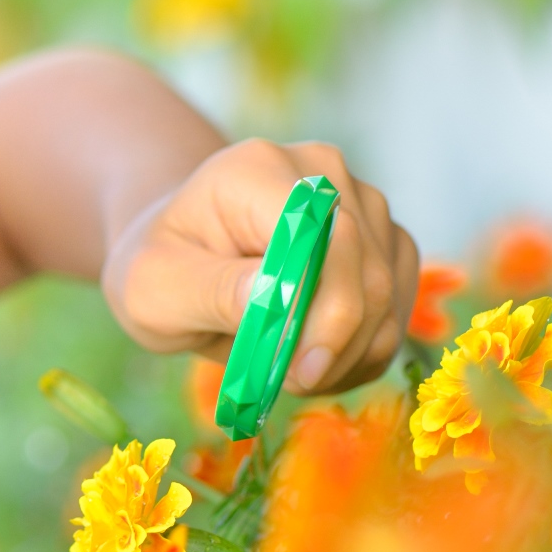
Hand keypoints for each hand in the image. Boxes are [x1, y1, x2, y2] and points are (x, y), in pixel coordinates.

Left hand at [102, 139, 418, 393]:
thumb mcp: (155, 288)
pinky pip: (396, 308)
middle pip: (367, 271)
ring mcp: (361, 204)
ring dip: (346, 356)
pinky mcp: (383, 241)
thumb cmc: (160, 270)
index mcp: (258, 169)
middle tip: (287, 383)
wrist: (181, 257)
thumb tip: (282, 298)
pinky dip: (360, 352)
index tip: (299, 371)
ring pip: (389, 296)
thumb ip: (216, 290)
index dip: (327, 310)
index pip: (326, 236)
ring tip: (288, 372)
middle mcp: (322, 173)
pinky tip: (312, 361)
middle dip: (334, 346)